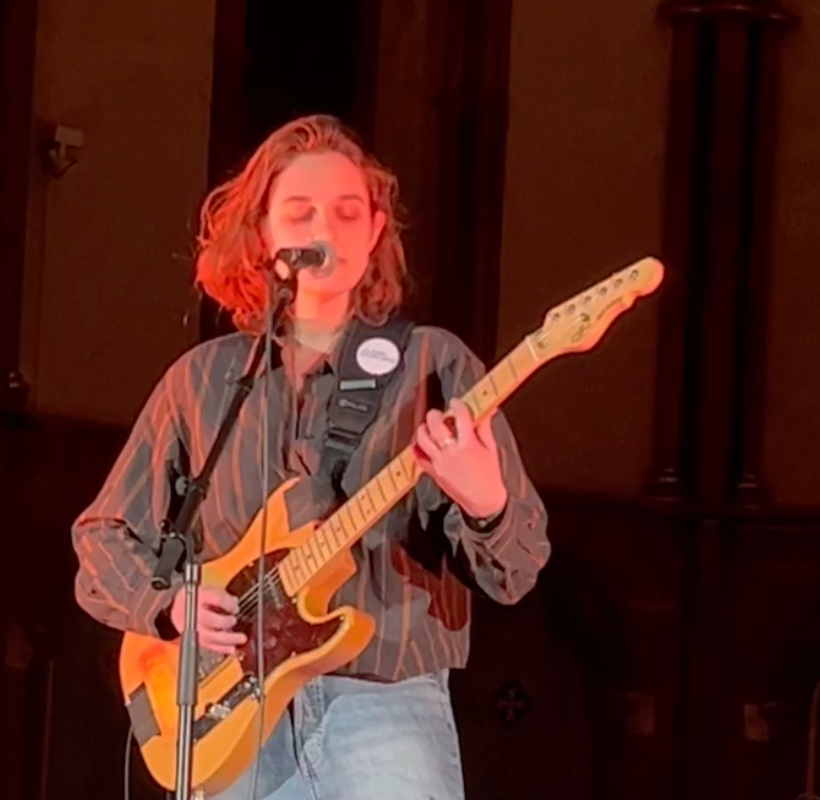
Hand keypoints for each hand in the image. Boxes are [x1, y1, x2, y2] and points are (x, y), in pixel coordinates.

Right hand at [170, 586, 246, 654]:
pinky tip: (232, 648)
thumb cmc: (194, 598)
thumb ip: (220, 595)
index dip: (228, 603)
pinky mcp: (195, 639)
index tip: (235, 606)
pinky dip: (221, 648)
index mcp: (198, 598)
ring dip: (228, 639)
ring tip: (241, 638)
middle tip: (234, 620)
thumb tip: (234, 602)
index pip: (215, 599)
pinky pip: (209, 646)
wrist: (175, 608)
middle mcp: (195, 614)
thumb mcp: (206, 589)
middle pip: (210, 620)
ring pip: (210, 637)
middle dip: (225, 622)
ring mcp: (194, 629)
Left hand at [414, 398, 507, 519]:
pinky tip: (420, 442)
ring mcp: (439, 463)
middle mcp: (451, 452)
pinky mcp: (433, 473)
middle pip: (436, 425)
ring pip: (423, 439)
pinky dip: (416, 448)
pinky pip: (418, 458)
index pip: (460, 417)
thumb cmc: (490, 475)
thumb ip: (485, 428)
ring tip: (428, 427)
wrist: (484, 500)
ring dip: (423, 429)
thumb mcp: (491, 449)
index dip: (457, 405)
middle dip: (435, 415)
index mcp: (468, 444)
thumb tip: (488, 410)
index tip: (456, 402)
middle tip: (439, 414)